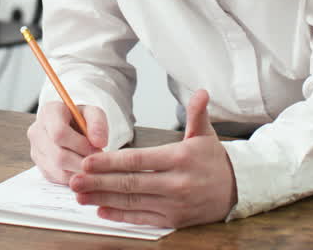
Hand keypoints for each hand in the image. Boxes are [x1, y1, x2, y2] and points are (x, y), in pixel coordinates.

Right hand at [27, 101, 107, 183]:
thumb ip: (98, 123)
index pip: (59, 133)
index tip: (98, 148)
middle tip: (99, 161)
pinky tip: (85, 171)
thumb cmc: (82, 118)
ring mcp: (36, 150)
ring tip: (93, 165)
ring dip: (80, 171)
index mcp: (49, 112)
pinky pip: (58, 178)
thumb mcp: (93, 113)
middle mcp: (37, 131)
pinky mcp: (40, 166)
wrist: (70, 126)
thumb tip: (99, 142)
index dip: (80, 144)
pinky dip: (75, 178)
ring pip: (58, 170)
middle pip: (59, 155)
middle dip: (83, 161)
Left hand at [70, 89, 236, 227]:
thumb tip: (201, 92)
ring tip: (80, 195)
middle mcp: (176, 184)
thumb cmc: (213, 160)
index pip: (138, 161)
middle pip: (130, 184)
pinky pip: (142, 218)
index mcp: (179, 159)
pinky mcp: (174, 220)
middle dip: (99, 182)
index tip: (88, 160)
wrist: (237, 190)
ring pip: (132, 203)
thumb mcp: (206, 134)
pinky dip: (120, 216)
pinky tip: (101, 210)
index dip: (111, 162)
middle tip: (75, 179)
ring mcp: (174, 205)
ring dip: (103, 199)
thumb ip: (197, 113)